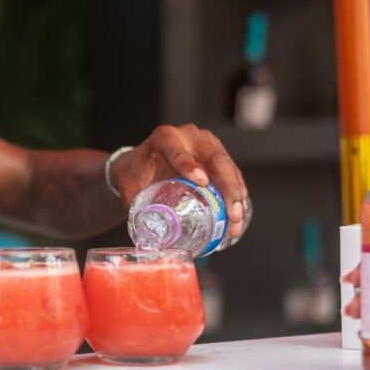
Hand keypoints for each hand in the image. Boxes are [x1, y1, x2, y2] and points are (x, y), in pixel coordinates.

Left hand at [111, 124, 248, 236]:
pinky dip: (237, 193)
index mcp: (164, 138)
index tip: (201, 182)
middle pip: (215, 159)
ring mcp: (206, 143)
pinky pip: (232, 172)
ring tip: (236, 221)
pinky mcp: (217, 153)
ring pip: (228, 167)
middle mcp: (188, 136)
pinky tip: (239, 213)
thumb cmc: (135, 174)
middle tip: (232, 215)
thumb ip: (137, 206)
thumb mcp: (130, 187)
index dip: (190, 166)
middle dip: (228, 188)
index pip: (178, 152)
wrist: (139, 163)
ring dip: (237, 195)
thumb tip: (149, 234)